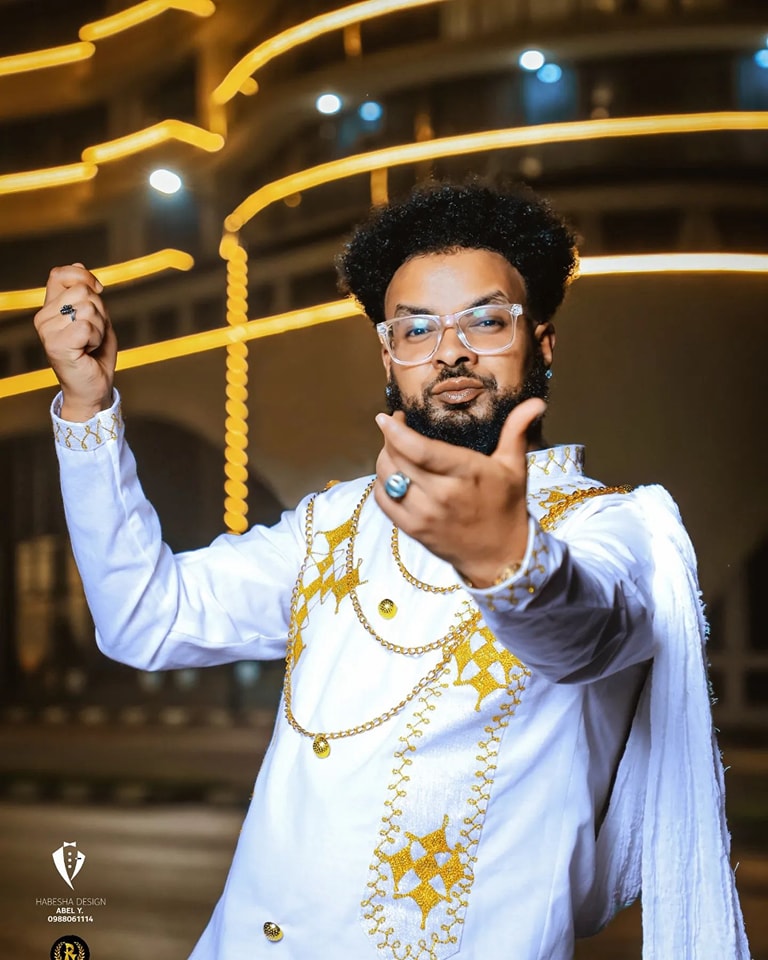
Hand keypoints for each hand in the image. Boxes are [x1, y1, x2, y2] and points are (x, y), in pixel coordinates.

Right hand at [34, 263, 116, 420]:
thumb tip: (78, 265)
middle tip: (94, 334)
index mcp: (50, 307)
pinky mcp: (55, 344)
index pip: (60, 274)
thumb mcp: (96, 317)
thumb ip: (87, 293)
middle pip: (83, 291)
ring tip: (90, 343)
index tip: (98, 291)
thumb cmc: (96, 355)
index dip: (84, 277)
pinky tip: (88, 350)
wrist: (95, 387)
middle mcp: (43, 317)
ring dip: (100, 327)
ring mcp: (47, 331)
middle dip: (100, 312)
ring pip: (88, 308)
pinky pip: (87, 326)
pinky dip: (97, 338)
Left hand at [374, 398, 545, 587]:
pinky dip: (382, 484)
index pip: (420, 450)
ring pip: (386, 479)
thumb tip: (536, 402)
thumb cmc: (506, 506)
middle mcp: (441, 494)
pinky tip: (392, 474)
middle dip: (390, 439)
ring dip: (384, 460)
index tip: (388, 417)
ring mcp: (424, 514)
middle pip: (397, 460)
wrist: (500, 556)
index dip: (396, 432)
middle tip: (395, 428)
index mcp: (466, 474)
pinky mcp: (412, 529)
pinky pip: (383, 501)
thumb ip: (516, 431)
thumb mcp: (514, 467)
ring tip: (394, 449)